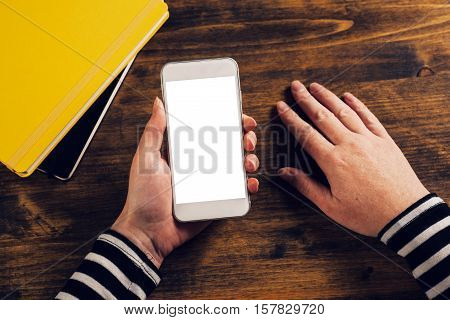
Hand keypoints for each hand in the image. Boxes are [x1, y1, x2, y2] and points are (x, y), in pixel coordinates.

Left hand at [112, 97, 259, 266]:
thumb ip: (154, 132)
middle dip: (244, 139)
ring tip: (247, 163)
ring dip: (250, 160)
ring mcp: (211, 183)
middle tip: (246, 140)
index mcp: (185, 151)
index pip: (211, 129)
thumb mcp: (145, 159)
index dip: (228, 121)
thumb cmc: (143, 196)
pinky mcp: (217, 201)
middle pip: (230, 145)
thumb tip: (158, 103)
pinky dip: (249, 186)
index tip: (240, 116)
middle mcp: (201, 164)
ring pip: (238, 166)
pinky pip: (238, 191)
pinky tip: (250, 184)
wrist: (148, 233)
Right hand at [277, 81, 428, 235]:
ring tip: (316, 86)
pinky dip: (357, 105)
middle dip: (306, 100)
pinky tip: (348, 96)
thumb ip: (306, 186)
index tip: (282, 106)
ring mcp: (368, 140)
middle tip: (296, 87)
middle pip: (322, 116)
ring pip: (344, 112)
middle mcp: (349, 145)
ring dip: (328, 97)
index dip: (291, 118)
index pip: (306, 134)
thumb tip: (285, 172)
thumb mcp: (330, 205)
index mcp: (333, 161)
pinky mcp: (384, 141)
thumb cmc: (367, 213)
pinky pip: (368, 117)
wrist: (405, 214)